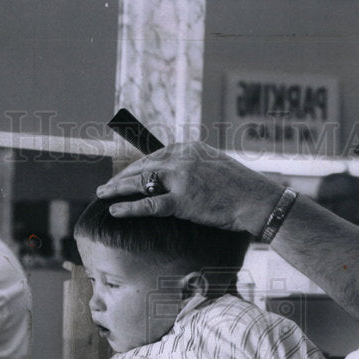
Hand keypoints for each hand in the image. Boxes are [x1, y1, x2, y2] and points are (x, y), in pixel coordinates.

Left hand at [96, 141, 281, 235]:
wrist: (257, 200)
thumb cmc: (241, 188)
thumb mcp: (216, 166)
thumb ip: (195, 167)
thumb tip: (181, 175)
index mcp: (189, 148)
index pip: (154, 157)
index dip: (136, 168)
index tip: (125, 177)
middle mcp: (181, 158)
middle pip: (143, 167)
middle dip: (121, 177)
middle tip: (105, 186)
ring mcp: (181, 179)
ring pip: (140, 182)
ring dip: (117, 189)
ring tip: (102, 195)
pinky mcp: (183, 201)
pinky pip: (148, 204)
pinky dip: (128, 208)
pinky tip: (114, 210)